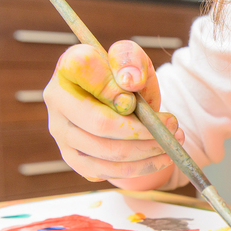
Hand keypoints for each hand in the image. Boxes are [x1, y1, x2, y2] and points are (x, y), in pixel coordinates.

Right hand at [43, 40, 183, 184]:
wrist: (120, 99)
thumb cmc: (125, 76)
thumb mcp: (133, 59)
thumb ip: (131, 60)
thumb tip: (129, 82)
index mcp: (69, 66)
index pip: (87, 77)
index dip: (116, 90)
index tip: (140, 98)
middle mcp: (57, 100)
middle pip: (101, 125)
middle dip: (144, 130)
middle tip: (173, 126)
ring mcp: (61, 133)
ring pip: (108, 153)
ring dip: (148, 150)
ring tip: (173, 141)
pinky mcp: (72, 157)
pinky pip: (108, 172)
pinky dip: (141, 167)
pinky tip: (162, 157)